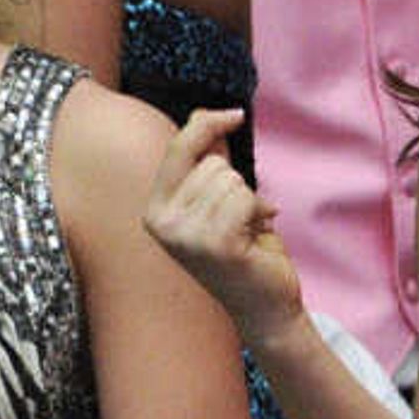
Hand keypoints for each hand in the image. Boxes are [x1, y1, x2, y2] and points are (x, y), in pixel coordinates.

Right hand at [143, 109, 303, 343]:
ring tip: (246, 230)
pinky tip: (256, 235)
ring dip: (249, 201)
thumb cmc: (243, 250)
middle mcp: (161, 223)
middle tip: (239, 219)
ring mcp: (185, 236)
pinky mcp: (215, 244)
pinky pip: (244, 197)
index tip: (235, 114)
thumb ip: (208, 160)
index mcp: (155, 210)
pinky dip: (259, 211)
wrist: (263, 305)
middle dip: (236, 183)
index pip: (178, 148)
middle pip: (212, 163)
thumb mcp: (217, 199)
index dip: (208, 124)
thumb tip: (209, 115)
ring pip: (231, 179)